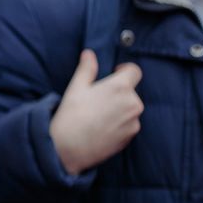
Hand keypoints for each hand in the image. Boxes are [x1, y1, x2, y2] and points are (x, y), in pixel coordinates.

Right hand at [48, 49, 142, 174]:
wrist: (68, 149)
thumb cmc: (71, 116)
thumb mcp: (76, 88)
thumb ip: (87, 69)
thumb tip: (89, 54)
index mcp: (120, 87)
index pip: (135, 70)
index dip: (124, 70)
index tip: (114, 73)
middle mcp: (133, 103)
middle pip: (131, 91)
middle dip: (118, 92)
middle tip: (98, 99)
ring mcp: (134, 121)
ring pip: (130, 108)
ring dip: (119, 108)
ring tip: (98, 116)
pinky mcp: (131, 136)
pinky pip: (129, 124)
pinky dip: (119, 124)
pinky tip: (101, 128)